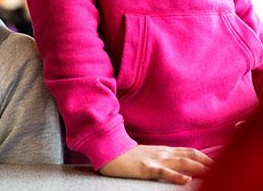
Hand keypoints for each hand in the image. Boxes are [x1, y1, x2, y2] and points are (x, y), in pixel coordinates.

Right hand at [98, 145, 212, 184]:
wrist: (109, 151)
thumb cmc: (127, 155)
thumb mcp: (148, 154)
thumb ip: (162, 156)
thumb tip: (177, 162)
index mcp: (163, 150)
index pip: (190, 151)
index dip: (206, 157)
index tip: (219, 163)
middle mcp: (163, 153)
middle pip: (190, 156)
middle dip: (208, 163)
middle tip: (224, 170)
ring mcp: (155, 159)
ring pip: (182, 163)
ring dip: (198, 168)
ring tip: (213, 174)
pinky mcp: (145, 167)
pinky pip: (162, 171)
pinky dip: (175, 176)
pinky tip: (185, 180)